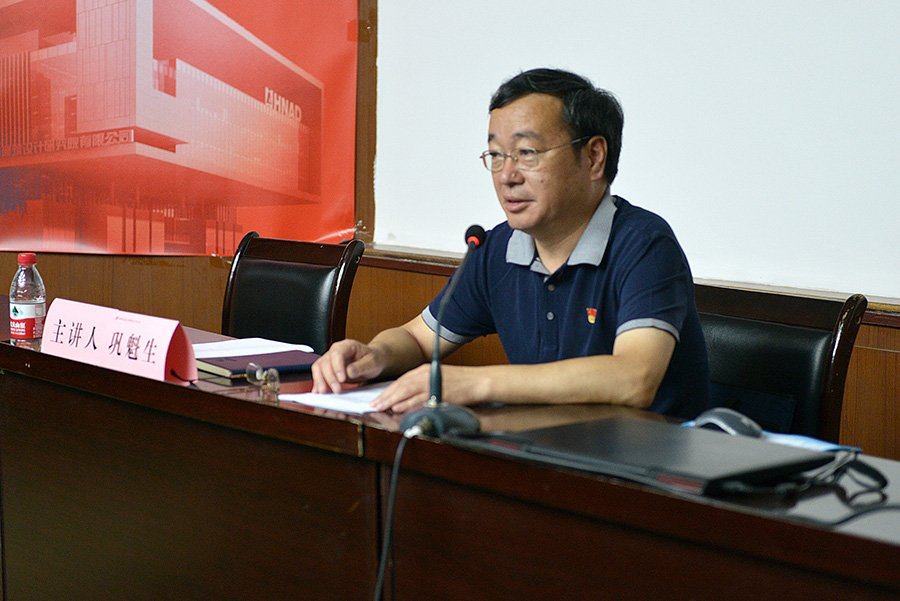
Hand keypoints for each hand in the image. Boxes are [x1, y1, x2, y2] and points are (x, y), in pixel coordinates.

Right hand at [311, 339, 385, 393]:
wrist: (372, 361)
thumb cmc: (373, 360)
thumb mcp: (372, 362)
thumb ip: (361, 367)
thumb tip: (349, 372)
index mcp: (347, 345)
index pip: (337, 354)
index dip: (337, 367)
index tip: (342, 379)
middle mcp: (336, 350)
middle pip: (326, 361)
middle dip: (329, 377)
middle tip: (337, 390)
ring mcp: (330, 358)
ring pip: (318, 367)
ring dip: (320, 380)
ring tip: (323, 392)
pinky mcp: (328, 367)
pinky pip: (318, 373)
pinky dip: (317, 382)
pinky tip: (317, 391)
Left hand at [370, 364, 485, 412]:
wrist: (478, 381)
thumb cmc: (460, 382)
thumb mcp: (437, 378)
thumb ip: (422, 386)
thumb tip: (407, 398)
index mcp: (423, 370)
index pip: (401, 380)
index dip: (388, 390)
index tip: (378, 398)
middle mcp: (425, 374)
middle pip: (400, 385)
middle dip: (385, 396)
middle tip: (373, 404)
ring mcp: (431, 383)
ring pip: (406, 391)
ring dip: (391, 400)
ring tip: (380, 407)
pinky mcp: (438, 392)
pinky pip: (419, 399)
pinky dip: (407, 404)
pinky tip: (398, 408)